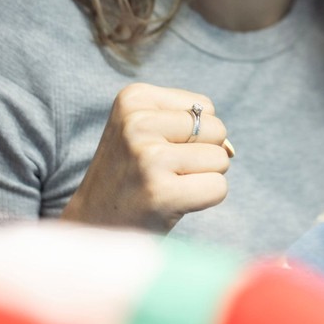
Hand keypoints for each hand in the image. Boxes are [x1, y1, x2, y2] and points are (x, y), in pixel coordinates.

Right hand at [61, 83, 230, 232]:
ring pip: (221, 159)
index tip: (154, 151)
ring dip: (202, 178)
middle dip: (202, 154)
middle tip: (163, 173)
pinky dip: (204, 200)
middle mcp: (136, 123)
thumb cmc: (132, 175)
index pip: (205, 107)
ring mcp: (147, 158)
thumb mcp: (149, 133)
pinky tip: (171, 205)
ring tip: (165, 187)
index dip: (192, 135)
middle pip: (217, 129)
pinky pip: (218, 188)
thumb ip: (196, 127)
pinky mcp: (160, 192)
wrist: (92, 225)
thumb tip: (231, 149)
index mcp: (133, 98)